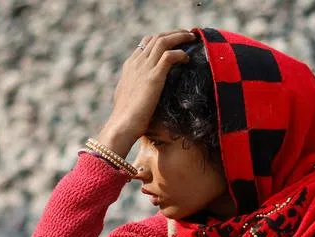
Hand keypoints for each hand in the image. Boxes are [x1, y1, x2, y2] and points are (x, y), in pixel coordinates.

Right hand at [96, 30, 194, 156]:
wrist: (122, 125)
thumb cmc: (125, 119)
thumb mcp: (127, 98)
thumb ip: (134, 90)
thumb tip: (139, 95)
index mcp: (130, 66)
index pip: (146, 44)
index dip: (161, 39)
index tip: (174, 42)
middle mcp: (137, 62)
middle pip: (156, 38)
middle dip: (173, 34)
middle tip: (187, 35)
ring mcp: (144, 68)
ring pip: (163, 41)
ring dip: (180, 37)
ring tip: (192, 38)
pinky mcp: (154, 77)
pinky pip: (170, 56)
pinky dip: (180, 53)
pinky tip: (187, 58)